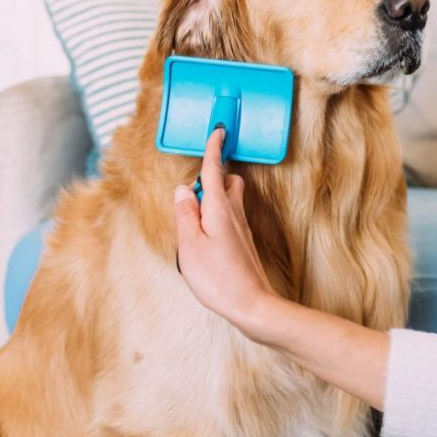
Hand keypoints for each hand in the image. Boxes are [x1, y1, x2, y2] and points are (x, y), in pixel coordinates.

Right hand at [173, 128, 277, 340]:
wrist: (252, 306)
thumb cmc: (219, 278)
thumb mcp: (190, 244)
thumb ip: (185, 214)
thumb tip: (184, 189)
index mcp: (219, 209)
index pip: (214, 170)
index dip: (214, 150)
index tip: (217, 131)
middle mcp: (235, 214)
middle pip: (227, 182)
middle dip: (213, 175)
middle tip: (194, 185)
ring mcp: (242, 229)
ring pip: (231, 199)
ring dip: (215, 196)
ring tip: (195, 212)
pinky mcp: (244, 243)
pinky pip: (231, 217)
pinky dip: (218, 214)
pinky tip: (207, 233)